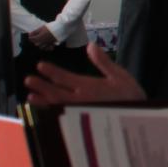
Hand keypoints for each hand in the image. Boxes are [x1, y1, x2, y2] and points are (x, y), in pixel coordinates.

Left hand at [22, 44, 144, 106]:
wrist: (138, 118)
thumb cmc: (130, 95)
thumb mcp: (120, 76)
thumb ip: (103, 62)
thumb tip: (90, 46)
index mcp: (90, 86)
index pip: (65, 78)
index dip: (52, 72)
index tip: (41, 66)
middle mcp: (81, 100)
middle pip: (57, 92)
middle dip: (42, 86)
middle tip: (29, 80)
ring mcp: (80, 111)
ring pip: (57, 105)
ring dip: (43, 101)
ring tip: (30, 97)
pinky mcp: (81, 120)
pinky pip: (62, 116)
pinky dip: (51, 113)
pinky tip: (44, 111)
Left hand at [26, 25, 57, 48]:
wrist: (59, 28)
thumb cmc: (50, 27)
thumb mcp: (41, 28)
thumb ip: (35, 32)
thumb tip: (30, 34)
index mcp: (39, 37)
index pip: (31, 39)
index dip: (30, 36)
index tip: (31, 34)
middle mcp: (42, 42)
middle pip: (36, 44)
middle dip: (35, 40)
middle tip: (36, 36)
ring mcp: (47, 43)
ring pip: (41, 47)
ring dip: (40, 44)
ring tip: (40, 41)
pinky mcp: (52, 44)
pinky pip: (48, 48)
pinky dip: (46, 48)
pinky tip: (46, 45)